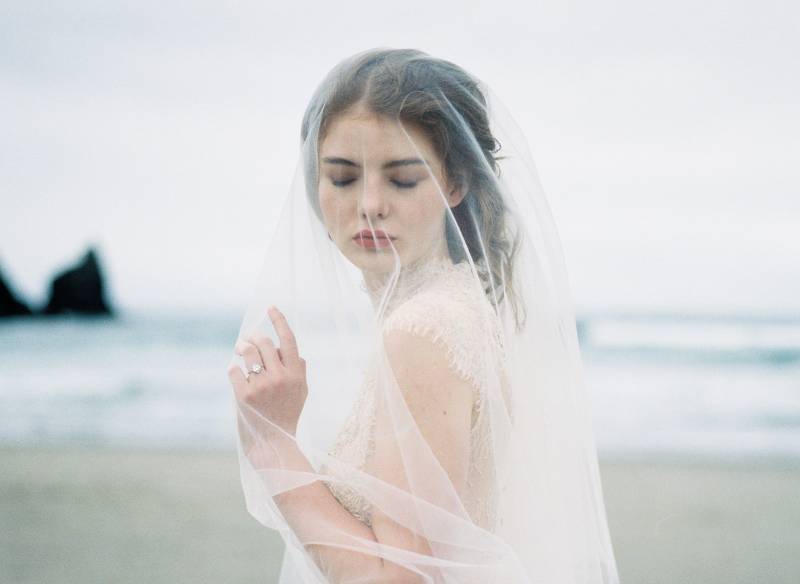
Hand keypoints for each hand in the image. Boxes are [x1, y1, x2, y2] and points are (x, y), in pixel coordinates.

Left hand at [228, 306, 307, 440]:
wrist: (274, 442)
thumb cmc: (288, 414)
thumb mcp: (302, 391)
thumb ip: (300, 369)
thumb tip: (293, 351)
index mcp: (296, 374)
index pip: (288, 340)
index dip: (279, 321)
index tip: (270, 307)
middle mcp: (280, 377)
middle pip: (264, 342)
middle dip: (253, 336)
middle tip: (248, 337)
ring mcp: (262, 386)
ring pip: (247, 352)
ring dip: (241, 347)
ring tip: (240, 348)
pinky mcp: (244, 396)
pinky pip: (234, 370)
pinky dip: (234, 368)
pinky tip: (236, 372)